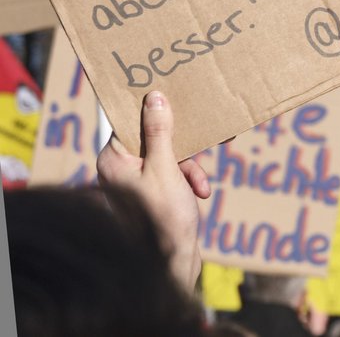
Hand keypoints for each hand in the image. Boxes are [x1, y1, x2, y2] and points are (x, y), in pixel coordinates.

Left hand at [97, 91, 211, 288]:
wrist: (172, 262)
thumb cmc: (164, 218)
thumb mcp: (166, 169)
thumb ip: (160, 132)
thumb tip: (154, 98)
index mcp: (113, 160)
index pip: (130, 121)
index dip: (154, 111)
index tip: (175, 99)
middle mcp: (118, 168)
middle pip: (153, 137)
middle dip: (182, 147)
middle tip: (205, 138)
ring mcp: (133, 181)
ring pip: (166, 155)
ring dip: (189, 167)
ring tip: (199, 184)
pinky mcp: (149, 192)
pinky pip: (171, 172)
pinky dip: (187, 179)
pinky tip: (199, 192)